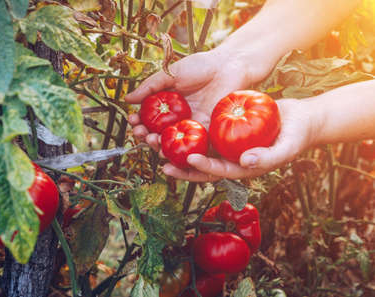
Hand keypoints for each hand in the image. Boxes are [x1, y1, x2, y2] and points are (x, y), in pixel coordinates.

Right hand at [125, 47, 253, 150]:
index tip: (132, 120)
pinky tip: (171, 150)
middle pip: (157, 134)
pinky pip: (192, 145)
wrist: (229, 66)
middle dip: (146, 136)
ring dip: (159, 145)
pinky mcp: (207, 132)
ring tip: (152, 141)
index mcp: (167, 106)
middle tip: (141, 134)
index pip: (148, 119)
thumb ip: (150, 87)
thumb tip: (127, 99)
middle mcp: (177, 119)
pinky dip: (180, 150)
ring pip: (172, 142)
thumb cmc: (200, 67)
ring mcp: (191, 126)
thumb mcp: (170, 74)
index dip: (138, 122)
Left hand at [163, 99, 316, 180]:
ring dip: (180, 148)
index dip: (203, 167)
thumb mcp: (285, 148)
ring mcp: (227, 144)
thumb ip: (267, 158)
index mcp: (241, 168)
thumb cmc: (296, 137)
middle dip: (182, 166)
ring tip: (161, 142)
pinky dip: (192, 128)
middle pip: (202, 165)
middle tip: (162, 161)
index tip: (190, 159)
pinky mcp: (226, 130)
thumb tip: (245, 162)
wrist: (301, 119)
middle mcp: (230, 158)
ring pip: (200, 148)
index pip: (218, 171)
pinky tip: (176, 121)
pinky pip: (206, 130)